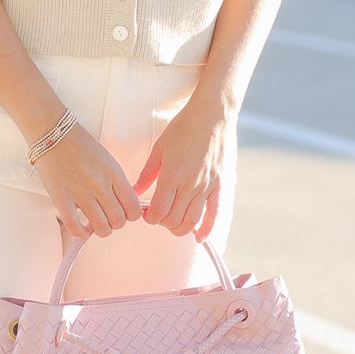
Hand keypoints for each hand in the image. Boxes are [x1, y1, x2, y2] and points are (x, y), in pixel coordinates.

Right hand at [33, 121, 142, 238]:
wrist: (54, 133)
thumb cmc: (81, 146)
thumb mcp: (108, 160)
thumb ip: (117, 182)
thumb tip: (124, 204)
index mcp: (114, 173)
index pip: (133, 207)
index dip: (130, 216)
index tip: (123, 213)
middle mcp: (100, 184)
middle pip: (118, 220)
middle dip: (115, 224)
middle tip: (108, 218)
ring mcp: (80, 192)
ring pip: (100, 227)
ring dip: (100, 230)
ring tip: (96, 225)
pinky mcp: (61, 197)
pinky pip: (74, 226)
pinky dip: (80, 232)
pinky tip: (81, 229)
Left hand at [133, 96, 233, 239]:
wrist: (212, 115)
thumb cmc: (183, 128)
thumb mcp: (159, 148)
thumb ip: (147, 173)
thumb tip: (134, 191)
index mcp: (172, 174)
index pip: (158, 211)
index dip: (149, 218)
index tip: (146, 213)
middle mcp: (190, 184)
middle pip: (173, 219)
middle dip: (162, 222)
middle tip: (158, 215)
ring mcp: (207, 186)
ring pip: (191, 220)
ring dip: (179, 228)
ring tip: (172, 224)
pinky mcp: (220, 185)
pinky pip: (215, 213)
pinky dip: (207, 229)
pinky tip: (199, 238)